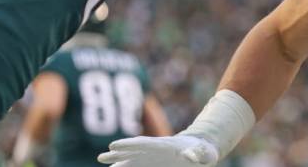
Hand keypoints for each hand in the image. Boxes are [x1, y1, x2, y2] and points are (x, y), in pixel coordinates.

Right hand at [98, 135, 219, 166]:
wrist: (202, 150)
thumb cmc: (205, 152)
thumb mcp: (206, 154)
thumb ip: (199, 155)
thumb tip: (189, 156)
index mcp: (167, 145)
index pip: (146, 143)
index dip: (130, 144)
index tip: (114, 145)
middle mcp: (157, 150)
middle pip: (135, 150)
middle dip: (118, 153)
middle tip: (101, 157)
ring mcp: (154, 158)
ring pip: (132, 160)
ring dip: (118, 162)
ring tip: (102, 161)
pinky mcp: (153, 165)